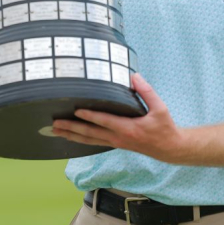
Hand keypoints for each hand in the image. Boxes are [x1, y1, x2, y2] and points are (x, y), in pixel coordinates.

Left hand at [51, 74, 183, 162]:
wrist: (169, 148)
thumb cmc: (164, 127)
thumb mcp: (160, 108)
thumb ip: (147, 91)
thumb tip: (133, 76)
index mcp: (128, 129)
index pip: (105, 121)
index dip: (90, 116)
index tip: (76, 111)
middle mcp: (118, 138)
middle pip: (90, 134)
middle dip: (71, 128)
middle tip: (54, 125)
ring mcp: (115, 142)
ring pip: (89, 140)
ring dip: (71, 135)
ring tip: (55, 132)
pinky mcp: (115, 144)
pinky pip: (94, 142)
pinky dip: (80, 139)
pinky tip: (71, 136)